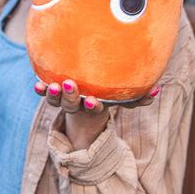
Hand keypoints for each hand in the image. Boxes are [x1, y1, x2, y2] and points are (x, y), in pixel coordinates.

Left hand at [35, 79, 160, 149]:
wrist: (87, 102)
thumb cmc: (110, 96)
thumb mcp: (124, 98)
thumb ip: (140, 97)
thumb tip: (157, 90)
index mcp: (93, 106)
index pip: (93, 108)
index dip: (92, 107)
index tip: (92, 101)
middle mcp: (77, 104)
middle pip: (71, 105)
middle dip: (70, 97)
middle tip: (70, 85)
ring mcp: (64, 99)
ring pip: (55, 100)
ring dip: (53, 94)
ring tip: (53, 84)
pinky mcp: (53, 91)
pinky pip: (44, 92)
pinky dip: (40, 90)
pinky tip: (37, 84)